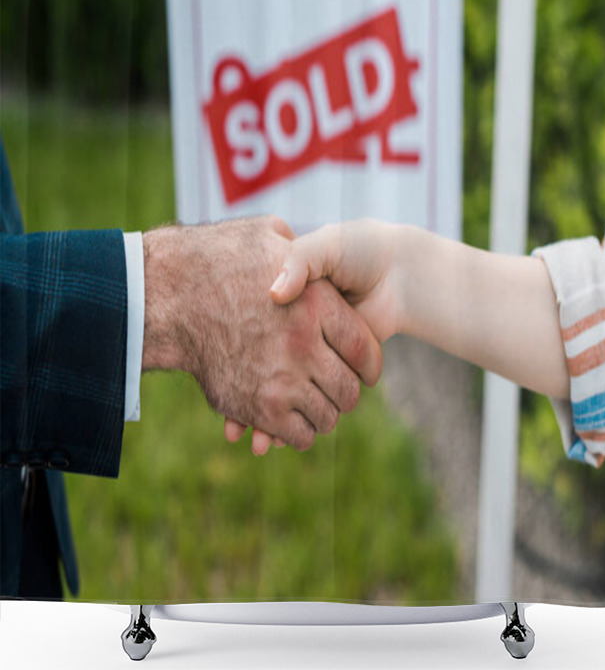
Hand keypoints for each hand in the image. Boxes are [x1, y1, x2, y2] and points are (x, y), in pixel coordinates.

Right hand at [142, 216, 382, 451]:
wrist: (168, 292)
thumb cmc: (218, 256)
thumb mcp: (269, 235)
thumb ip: (300, 254)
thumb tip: (319, 271)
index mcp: (317, 304)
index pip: (363, 349)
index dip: (370, 365)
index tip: (367, 373)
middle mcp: (304, 343)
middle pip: (348, 389)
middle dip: (346, 395)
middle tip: (339, 393)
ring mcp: (282, 378)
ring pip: (326, 416)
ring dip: (323, 417)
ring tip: (315, 408)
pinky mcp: (258, 406)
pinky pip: (296, 434)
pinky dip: (297, 435)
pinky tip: (290, 424)